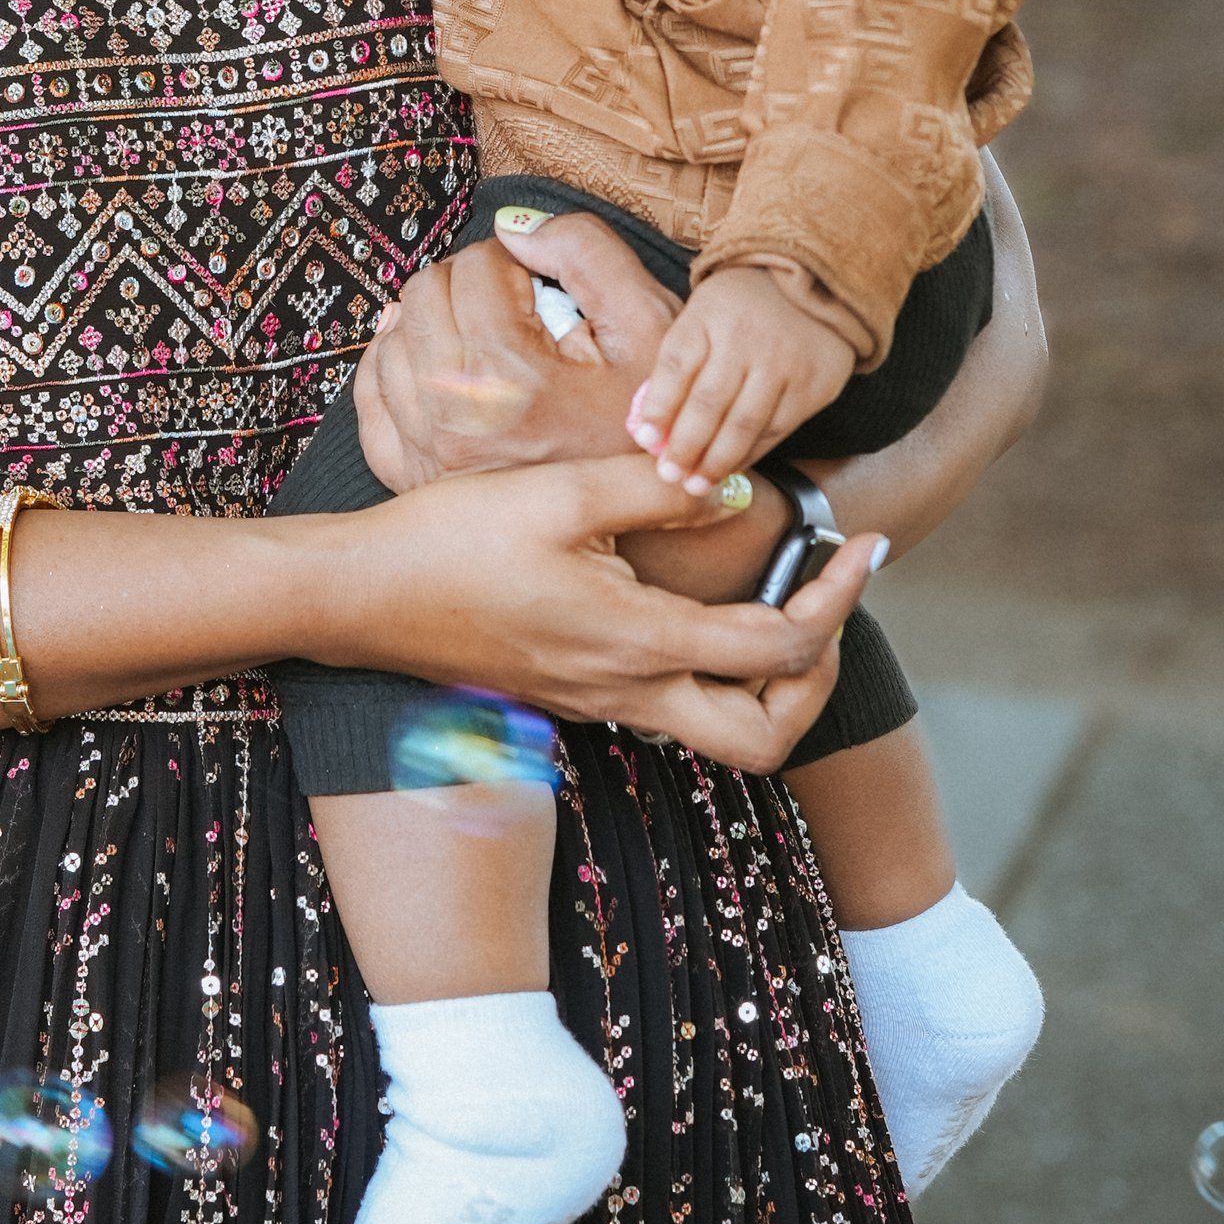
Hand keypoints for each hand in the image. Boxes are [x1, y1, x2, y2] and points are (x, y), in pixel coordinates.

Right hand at [319, 451, 884, 767]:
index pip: (779, 646)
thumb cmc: (450, 541)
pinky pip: (669, 706)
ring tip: (774, 606)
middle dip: (817, 679)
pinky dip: (710, 669)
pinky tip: (693, 603)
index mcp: (637, 640)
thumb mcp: (556, 492)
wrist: (362, 598)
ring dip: (768, 683)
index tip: (862, 544)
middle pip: (765, 737)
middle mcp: (629, 689)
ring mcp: (600, 702)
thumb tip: (731, 486)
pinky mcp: (575, 695)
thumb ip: (654, 487)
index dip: (838, 598)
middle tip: (824, 603)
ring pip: (719, 732)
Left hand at [352, 212, 679, 490]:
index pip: (475, 268)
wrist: (651, 506)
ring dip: (433, 320)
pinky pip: (373, 398)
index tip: (536, 283)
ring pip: (394, 340)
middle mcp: (456, 419)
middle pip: (423, 296)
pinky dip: (392, 364)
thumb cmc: (654, 412)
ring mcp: (429, 453)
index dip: (511, 260)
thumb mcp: (648, 322)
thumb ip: (585, 253)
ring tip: (482, 331)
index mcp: (511, 378)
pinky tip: (426, 355)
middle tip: (510, 301)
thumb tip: (509, 226)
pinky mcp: (415, 475)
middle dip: (466, 282)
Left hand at [627, 266, 854, 488]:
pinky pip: (775, 430)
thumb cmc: (740, 307)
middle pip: (708, 403)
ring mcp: (781, 364)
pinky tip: (730, 469)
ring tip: (695, 485)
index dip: (658, 408)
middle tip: (668, 475)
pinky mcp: (811, 386)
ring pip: (742, 424)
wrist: (813, 282)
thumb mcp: (702, 315)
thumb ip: (678, 363)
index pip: (676, 367)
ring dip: (715, 462)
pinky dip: (750, 455)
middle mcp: (745, 340)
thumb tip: (649, 425)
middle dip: (684, 446)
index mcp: (707, 316)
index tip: (646, 440)